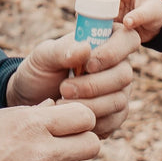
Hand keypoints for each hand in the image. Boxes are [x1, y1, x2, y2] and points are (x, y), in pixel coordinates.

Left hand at [6, 26, 140, 137]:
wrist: (33, 101)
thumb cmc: (41, 71)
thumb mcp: (44, 56)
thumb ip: (62, 50)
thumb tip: (86, 48)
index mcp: (108, 41)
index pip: (128, 39)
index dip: (113, 52)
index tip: (88, 65)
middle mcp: (120, 66)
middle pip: (124, 75)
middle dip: (93, 85)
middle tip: (64, 88)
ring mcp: (120, 92)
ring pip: (118, 100)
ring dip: (89, 104)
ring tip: (61, 102)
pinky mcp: (115, 116)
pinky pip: (113, 121)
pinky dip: (90, 121)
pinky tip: (70, 117)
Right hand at [79, 0, 161, 43]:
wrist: (158, 28)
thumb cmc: (157, 14)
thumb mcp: (151, 13)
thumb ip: (139, 16)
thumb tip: (127, 23)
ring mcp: (112, 6)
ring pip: (96, 2)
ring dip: (85, 5)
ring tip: (77, 11)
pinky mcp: (110, 18)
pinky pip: (98, 17)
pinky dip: (90, 19)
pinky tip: (82, 24)